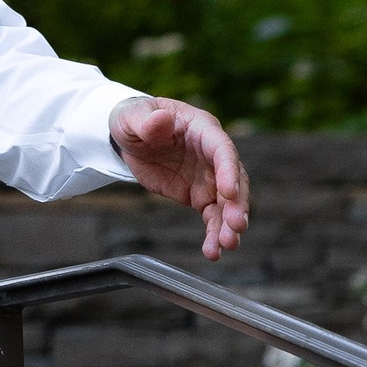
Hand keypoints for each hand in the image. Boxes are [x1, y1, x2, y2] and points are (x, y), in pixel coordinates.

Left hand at [111, 96, 249, 259]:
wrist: (129, 138)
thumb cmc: (135, 118)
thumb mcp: (133, 115)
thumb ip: (147, 120)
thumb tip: (160, 119)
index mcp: (202, 129)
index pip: (222, 149)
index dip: (228, 170)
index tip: (228, 192)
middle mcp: (211, 154)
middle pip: (233, 180)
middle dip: (237, 204)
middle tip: (236, 226)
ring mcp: (208, 177)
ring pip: (226, 203)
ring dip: (228, 225)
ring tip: (227, 245)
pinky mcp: (198, 195)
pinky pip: (211, 216)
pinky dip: (214, 233)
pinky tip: (213, 251)